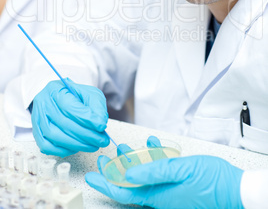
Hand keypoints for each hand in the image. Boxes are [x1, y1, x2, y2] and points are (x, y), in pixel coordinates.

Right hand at [31, 78, 109, 156]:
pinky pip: (47, 146)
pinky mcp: (36, 133)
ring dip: (77, 144)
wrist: (57, 98)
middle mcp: (43, 104)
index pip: (70, 106)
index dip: (87, 119)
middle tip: (102, 140)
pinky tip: (77, 147)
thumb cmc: (74, 96)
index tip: (102, 126)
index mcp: (56, 90)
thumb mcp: (89, 94)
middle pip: (63, 123)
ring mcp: (38, 119)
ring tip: (93, 145)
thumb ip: (96, 106)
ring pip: (55, 136)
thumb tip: (100, 123)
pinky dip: (64, 150)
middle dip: (86, 135)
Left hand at [85, 137, 243, 208]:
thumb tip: (128, 174)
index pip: (123, 191)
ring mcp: (170, 189)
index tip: (92, 176)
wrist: (236, 190)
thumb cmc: (211, 182)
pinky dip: (153, 156)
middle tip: (105, 157)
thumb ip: (154, 171)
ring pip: (144, 175)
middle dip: (115, 170)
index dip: (105, 184)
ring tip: (124, 147)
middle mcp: (161, 195)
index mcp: (158, 195)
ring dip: (133, 160)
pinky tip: (152, 142)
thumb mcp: (181, 171)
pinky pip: (160, 170)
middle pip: (130, 184)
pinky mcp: (179, 183)